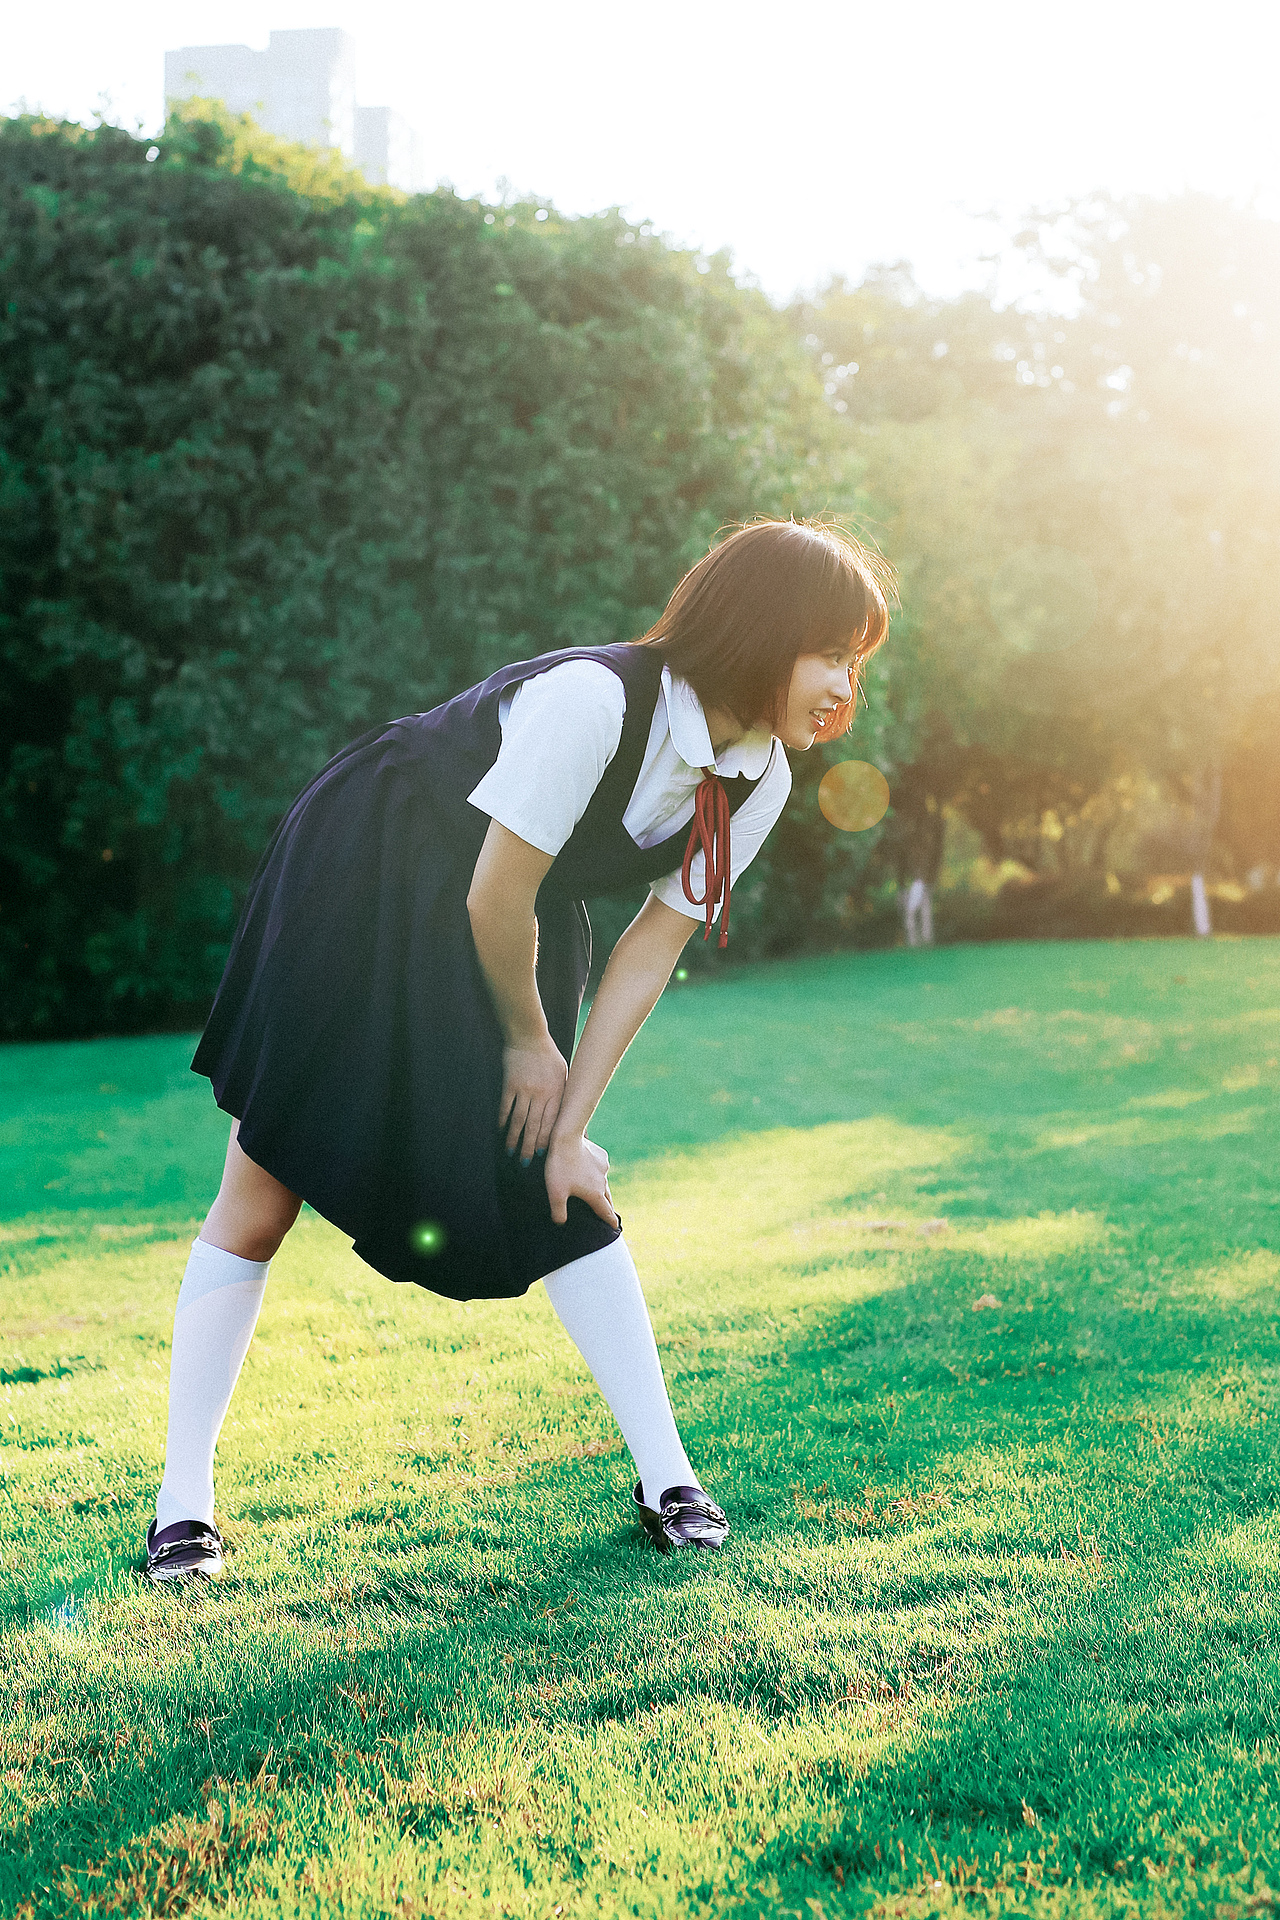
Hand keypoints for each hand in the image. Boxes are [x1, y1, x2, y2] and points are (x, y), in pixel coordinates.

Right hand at [500, 1037, 567, 1161]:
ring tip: (510, 1152)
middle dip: (529, 1146)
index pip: (551, 1123)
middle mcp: (541, 1093)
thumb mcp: (564, 1076)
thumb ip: (565, 1098)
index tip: (541, 1155)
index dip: (545, 1141)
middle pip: (534, 1126)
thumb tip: (573, 1119)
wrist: (529, 1037)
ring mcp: (524, 1088)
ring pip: (519, 1120)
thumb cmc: (549, 1058)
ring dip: (514, 1138)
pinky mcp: (510, 1084)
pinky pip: (505, 1107)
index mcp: (557, 1092)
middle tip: (524, 1162)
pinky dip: (502, 1120)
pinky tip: (501, 1131)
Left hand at [545, 1132, 617, 1228]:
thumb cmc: (560, 1167)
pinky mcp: (601, 1155)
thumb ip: (558, 1212)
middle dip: (607, 1207)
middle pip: (607, 1199)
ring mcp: (603, 1167)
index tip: (615, 1227)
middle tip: (608, 1213)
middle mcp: (603, 1182)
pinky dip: (596, 1172)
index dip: (610, 1221)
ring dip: (601, 1189)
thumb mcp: (555, 1193)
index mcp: (595, 1194)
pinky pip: (600, 1168)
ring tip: (596, 1192)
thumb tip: (560, 1223)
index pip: (605, 1212)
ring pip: (603, 1182)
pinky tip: (588, 1170)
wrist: (567, 1138)